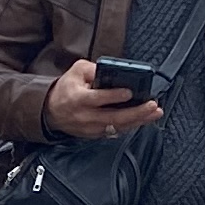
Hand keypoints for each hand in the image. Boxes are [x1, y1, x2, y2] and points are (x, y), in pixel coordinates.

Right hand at [45, 59, 163, 137]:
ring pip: (118, 127)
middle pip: (114, 117)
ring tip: (154, 113)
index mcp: (78, 99)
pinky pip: (116, 132)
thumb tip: (113, 70)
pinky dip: (131, 126)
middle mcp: (85, 116)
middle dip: (136, 112)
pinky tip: (143, 120)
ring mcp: (91, 128)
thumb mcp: (76, 72)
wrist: (51, 111)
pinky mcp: (95, 135)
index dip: (114, 96)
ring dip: (138, 121)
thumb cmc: (66, 89)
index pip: (98, 98)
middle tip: (152, 105)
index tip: (129, 92)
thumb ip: (94, 69)